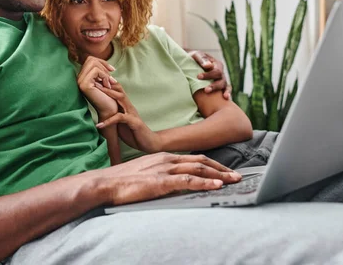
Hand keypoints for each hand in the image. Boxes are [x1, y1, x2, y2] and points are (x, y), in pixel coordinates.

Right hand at [77, 56, 117, 118]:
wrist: (110, 111)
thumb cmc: (109, 97)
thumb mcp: (104, 80)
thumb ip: (100, 71)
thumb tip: (101, 61)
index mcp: (83, 77)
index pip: (90, 60)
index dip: (102, 62)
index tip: (112, 70)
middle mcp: (79, 78)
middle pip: (91, 59)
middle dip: (104, 66)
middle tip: (110, 79)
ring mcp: (80, 81)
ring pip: (93, 63)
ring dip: (105, 73)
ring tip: (109, 83)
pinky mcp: (84, 85)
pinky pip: (96, 71)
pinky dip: (104, 76)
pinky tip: (107, 86)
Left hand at [95, 83, 161, 152]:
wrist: (149, 143)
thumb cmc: (133, 133)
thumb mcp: (120, 122)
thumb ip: (113, 115)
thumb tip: (100, 113)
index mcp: (126, 106)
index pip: (117, 91)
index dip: (107, 85)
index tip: (94, 80)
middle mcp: (129, 107)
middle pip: (119, 90)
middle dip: (107, 84)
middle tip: (93, 80)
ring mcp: (132, 113)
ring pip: (121, 99)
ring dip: (109, 94)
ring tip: (96, 93)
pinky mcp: (134, 122)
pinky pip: (120, 118)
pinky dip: (109, 121)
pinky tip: (99, 125)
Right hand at [96, 152, 241, 205]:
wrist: (104, 183)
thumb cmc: (121, 181)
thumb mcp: (145, 173)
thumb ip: (160, 175)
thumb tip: (172, 183)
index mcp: (164, 157)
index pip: (194, 158)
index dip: (213, 164)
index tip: (225, 171)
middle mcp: (167, 160)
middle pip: (201, 161)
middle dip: (222, 169)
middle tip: (238, 176)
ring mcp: (164, 169)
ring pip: (199, 169)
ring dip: (219, 175)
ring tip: (234, 180)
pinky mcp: (161, 182)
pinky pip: (188, 181)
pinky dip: (205, 182)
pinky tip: (216, 185)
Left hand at [189, 50, 231, 99]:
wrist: (189, 64)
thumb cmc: (193, 59)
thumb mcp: (197, 55)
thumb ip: (202, 59)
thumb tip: (208, 65)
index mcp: (216, 64)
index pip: (216, 71)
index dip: (208, 75)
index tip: (198, 77)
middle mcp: (221, 73)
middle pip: (221, 80)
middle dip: (214, 86)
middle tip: (205, 90)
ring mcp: (221, 80)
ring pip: (224, 86)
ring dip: (218, 90)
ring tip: (212, 95)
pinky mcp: (220, 87)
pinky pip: (226, 90)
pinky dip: (227, 93)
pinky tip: (226, 98)